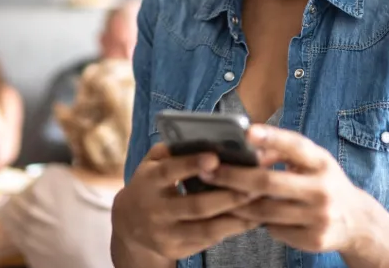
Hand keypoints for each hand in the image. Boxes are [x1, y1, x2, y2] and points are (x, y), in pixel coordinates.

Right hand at [112, 142, 259, 260]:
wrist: (129, 225)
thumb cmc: (150, 184)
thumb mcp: (151, 163)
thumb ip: (173, 150)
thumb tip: (204, 137)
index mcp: (148, 182)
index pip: (169, 172)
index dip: (191, 164)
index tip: (215, 157)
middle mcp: (155, 210)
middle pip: (195, 206)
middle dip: (227, 196)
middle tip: (254, 185)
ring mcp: (165, 234)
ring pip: (206, 229)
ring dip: (236, 218)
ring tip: (259, 204)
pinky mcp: (176, 250)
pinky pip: (208, 242)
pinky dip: (231, 230)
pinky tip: (250, 219)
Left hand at [202, 124, 372, 254]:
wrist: (357, 222)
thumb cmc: (323, 182)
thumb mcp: (312, 161)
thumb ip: (283, 152)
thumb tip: (248, 148)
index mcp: (322, 163)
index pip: (295, 146)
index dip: (271, 138)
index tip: (246, 132)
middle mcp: (323, 189)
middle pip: (269, 183)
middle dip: (234, 177)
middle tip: (208, 171)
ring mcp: (319, 217)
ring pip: (265, 211)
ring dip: (237, 202)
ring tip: (214, 192)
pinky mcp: (313, 240)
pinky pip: (273, 230)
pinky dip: (257, 221)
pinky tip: (242, 214)